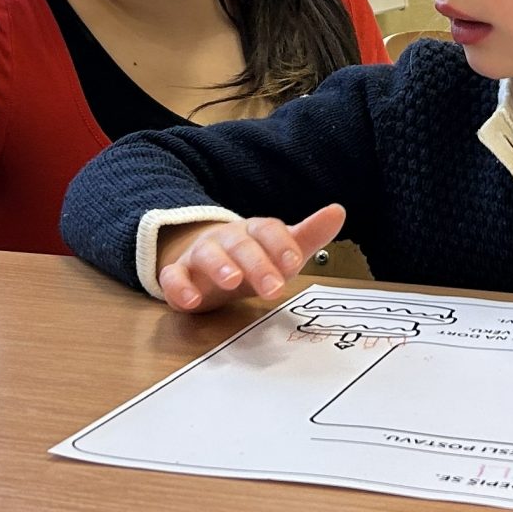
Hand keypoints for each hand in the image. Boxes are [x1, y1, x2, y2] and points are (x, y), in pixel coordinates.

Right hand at [154, 203, 345, 312]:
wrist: (204, 263)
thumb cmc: (251, 259)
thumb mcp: (281, 251)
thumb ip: (308, 235)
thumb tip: (339, 211)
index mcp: (254, 231)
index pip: (268, 229)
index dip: (281, 245)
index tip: (295, 264)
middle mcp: (227, 238)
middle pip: (241, 245)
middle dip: (258, 264)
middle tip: (275, 287)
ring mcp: (200, 255)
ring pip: (207, 254)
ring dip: (219, 266)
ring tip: (232, 281)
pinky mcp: (179, 274)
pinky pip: (173, 277)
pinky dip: (178, 287)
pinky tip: (191, 300)